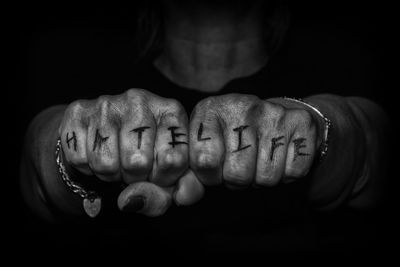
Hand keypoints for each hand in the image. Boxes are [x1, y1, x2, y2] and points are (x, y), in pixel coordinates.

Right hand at [59, 89, 203, 215]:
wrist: (105, 141)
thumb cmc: (147, 159)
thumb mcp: (167, 176)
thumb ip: (164, 195)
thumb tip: (131, 199)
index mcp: (172, 111)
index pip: (173, 160)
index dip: (164, 180)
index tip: (159, 173)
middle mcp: (140, 99)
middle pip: (137, 162)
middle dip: (135, 178)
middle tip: (135, 169)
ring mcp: (107, 102)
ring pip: (106, 163)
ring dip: (110, 174)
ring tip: (116, 161)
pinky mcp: (78, 111)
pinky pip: (79, 159)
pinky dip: (86, 167)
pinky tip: (96, 153)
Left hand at [189, 94, 321, 187]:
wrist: (279, 118)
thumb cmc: (235, 138)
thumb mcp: (207, 143)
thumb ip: (192, 167)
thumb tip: (181, 196)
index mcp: (210, 109)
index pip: (203, 161)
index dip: (210, 175)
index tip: (216, 169)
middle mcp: (241, 105)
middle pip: (236, 174)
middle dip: (238, 180)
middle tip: (242, 164)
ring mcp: (273, 112)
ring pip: (266, 177)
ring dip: (263, 178)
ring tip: (260, 159)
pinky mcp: (302, 123)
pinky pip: (293, 172)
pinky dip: (288, 174)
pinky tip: (282, 156)